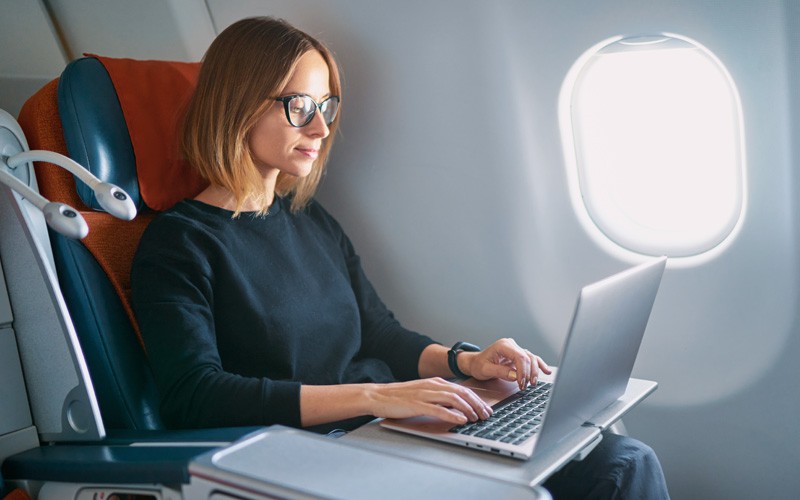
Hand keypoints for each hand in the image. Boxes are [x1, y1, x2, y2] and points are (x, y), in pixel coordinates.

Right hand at [366, 378, 492, 424]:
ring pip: (453, 399)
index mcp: (435, 382)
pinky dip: (452, 415)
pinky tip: (461, 420)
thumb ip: (438, 397)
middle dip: (477, 404)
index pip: (462, 389)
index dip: (476, 399)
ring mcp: (425, 394)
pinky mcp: (417, 404)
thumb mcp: (423, 393)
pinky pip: (439, 409)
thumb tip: (456, 407)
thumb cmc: (399, 397)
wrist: (377, 395)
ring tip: (477, 418)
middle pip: (462, 392)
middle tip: (486, 415)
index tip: (485, 409)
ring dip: (468, 409)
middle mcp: (433, 385)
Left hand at [461, 338, 550, 389]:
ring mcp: (516, 350)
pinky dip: (539, 365)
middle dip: (529, 373)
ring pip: (532, 358)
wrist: (476, 363)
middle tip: (526, 386)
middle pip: (528, 358)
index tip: (521, 383)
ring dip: (535, 371)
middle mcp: (511, 345)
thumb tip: (516, 376)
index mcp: (503, 346)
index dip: (523, 371)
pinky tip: (546, 371)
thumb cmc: (479, 365)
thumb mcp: (486, 370)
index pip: (519, 357)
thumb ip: (501, 372)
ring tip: (533, 383)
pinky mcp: (518, 356)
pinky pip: (532, 359)